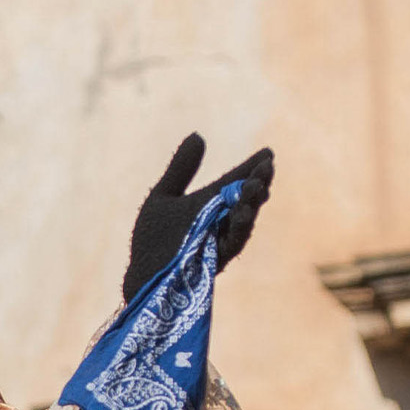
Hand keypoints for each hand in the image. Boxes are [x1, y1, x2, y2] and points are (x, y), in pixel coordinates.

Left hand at [122, 135, 273, 301]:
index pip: (236, 180)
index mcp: (211, 201)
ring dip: (251, 202)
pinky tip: (244, 213)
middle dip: (258, 181)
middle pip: (246, 197)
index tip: (267, 152)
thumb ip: (181, 170)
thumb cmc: (152, 239)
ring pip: (245, 218)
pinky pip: (233, 242)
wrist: (142, 274)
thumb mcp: (164, 197)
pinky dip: (240, 227)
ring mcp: (221, 238)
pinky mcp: (218, 258)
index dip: (251, 167)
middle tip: (266, 166)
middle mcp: (221, 218)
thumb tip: (198, 135)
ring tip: (256, 186)